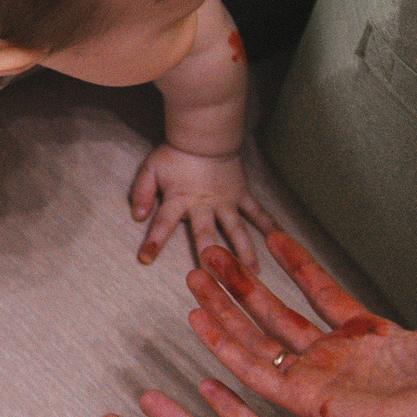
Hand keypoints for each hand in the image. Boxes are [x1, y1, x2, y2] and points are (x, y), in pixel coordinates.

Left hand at [129, 144, 274, 268]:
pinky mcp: (241, 195)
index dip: (154, 241)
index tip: (146, 259)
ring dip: (244, 251)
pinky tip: (280, 239)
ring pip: (236, 230)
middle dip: (210, 258)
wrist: (204, 136)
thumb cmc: (175, 155)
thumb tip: (137, 216)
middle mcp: (204, 206)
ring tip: (252, 274)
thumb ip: (142, 192)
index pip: (163, 224)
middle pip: (206, 235)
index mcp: (180, 200)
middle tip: (216, 281)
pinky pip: (257, 211)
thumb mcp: (151, 170)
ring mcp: (226, 202)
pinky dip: (269, 224)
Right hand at [184, 233, 416, 416]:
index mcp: (372, 342)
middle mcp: (339, 362)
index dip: (297, 266)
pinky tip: (200, 319)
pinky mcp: (307, 403)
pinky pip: (255, 371)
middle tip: (215, 255)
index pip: (323, 296)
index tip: (272, 238)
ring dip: (224, 309)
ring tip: (196, 276)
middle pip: (277, 316)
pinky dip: (224, 345)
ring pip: (256, 340)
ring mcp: (319, 382)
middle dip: (244, 285)